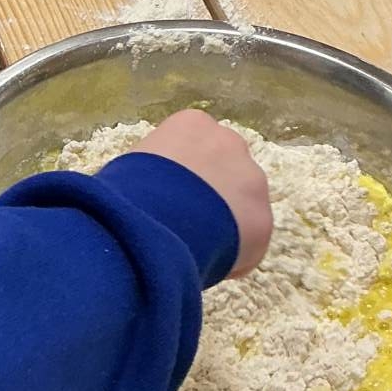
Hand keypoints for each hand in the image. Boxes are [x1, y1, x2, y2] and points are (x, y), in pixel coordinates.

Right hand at [138, 110, 272, 277]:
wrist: (153, 219)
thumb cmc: (128, 187)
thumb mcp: (131, 166)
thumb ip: (152, 170)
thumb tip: (149, 191)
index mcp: (194, 125)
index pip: (197, 145)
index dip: (185, 173)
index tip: (170, 196)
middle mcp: (230, 143)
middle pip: (227, 170)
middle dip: (214, 194)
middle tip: (188, 221)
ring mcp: (253, 180)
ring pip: (244, 205)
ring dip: (227, 223)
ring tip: (196, 246)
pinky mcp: (263, 220)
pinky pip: (249, 244)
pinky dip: (231, 257)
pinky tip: (204, 265)